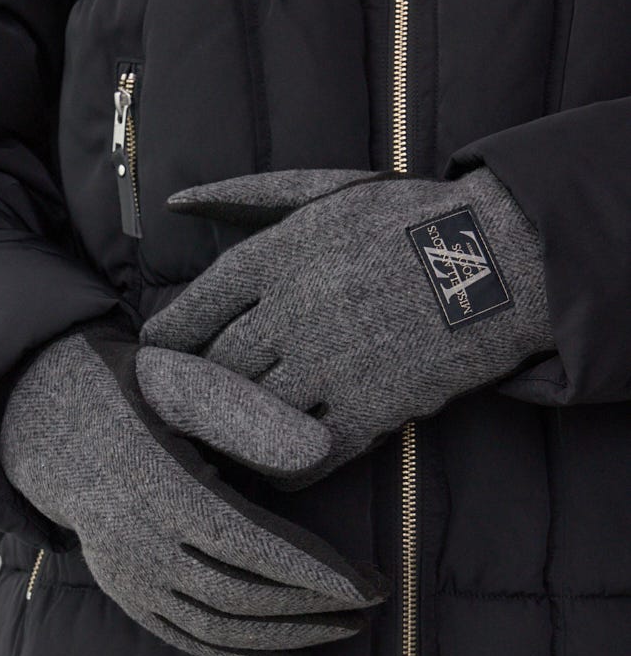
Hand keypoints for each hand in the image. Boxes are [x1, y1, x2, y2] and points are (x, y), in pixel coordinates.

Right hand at [0, 321, 387, 655]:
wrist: (46, 423)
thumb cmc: (131, 392)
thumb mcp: (181, 380)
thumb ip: (246, 414)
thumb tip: (320, 452)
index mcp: (157, 485)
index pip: (250, 544)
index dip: (313, 571)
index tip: (369, 585)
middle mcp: (137, 542)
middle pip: (240, 595)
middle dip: (313, 607)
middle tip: (372, 604)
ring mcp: (126, 575)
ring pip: (217, 627)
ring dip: (286, 637)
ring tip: (343, 630)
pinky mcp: (125, 594)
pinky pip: (187, 640)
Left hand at [141, 165, 552, 484]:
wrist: (498, 259)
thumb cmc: (402, 222)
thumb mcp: (323, 192)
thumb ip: (245, 195)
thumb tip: (177, 200)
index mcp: (281, 253)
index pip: (195, 307)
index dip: (168, 339)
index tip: (156, 356)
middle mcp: (297, 309)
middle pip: (218, 366)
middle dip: (194, 389)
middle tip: (177, 407)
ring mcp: (334, 362)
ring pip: (254, 412)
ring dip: (233, 428)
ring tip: (219, 438)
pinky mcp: (372, 407)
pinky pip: (306, 453)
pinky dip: (283, 463)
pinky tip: (275, 462)